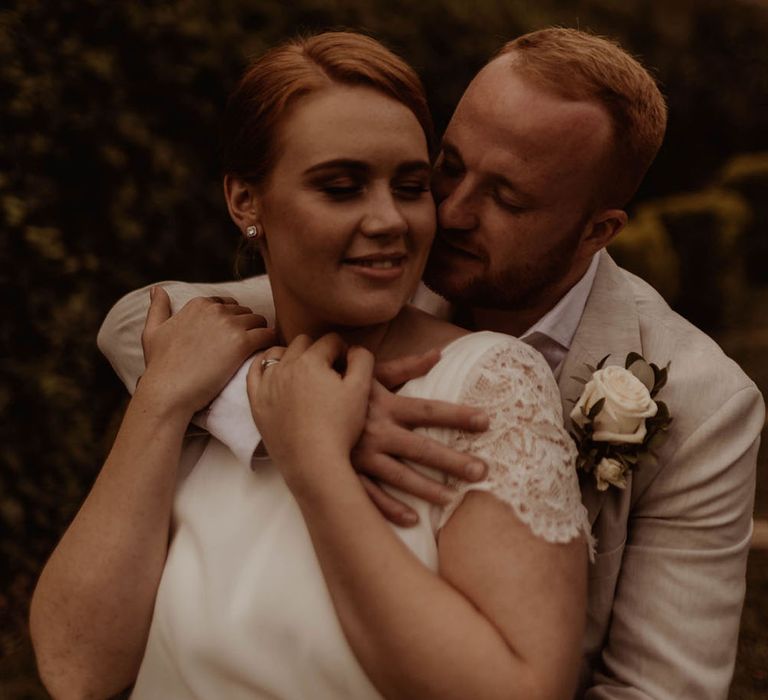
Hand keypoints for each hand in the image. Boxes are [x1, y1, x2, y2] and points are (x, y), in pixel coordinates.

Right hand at [138, 287, 276, 414]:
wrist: (168, 391)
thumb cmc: (159, 366)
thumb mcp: (152, 332)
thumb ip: (158, 308)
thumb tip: (157, 289)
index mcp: (198, 304)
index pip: (228, 304)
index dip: (232, 321)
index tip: (231, 337)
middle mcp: (215, 309)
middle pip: (245, 312)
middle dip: (247, 327)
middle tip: (245, 347)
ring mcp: (230, 325)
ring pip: (260, 321)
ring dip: (260, 335)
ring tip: (256, 352)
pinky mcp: (242, 343)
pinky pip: (268, 335)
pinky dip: (269, 344)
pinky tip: (264, 356)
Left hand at [247, 334, 374, 488]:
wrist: (313, 462)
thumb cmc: (340, 426)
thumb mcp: (361, 390)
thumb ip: (362, 359)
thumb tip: (354, 348)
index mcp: (311, 361)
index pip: (331, 340)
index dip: (344, 351)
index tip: (348, 368)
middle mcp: (285, 366)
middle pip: (304, 343)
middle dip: (318, 351)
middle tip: (329, 373)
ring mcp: (267, 384)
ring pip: (278, 353)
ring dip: (293, 355)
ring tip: (305, 373)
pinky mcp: (257, 402)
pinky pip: (254, 372)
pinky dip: (264, 365)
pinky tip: (276, 371)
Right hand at [352, 350, 489, 525]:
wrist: (294, 403)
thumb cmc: (338, 386)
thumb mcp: (370, 373)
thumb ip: (405, 366)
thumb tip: (438, 353)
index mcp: (384, 405)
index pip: (428, 410)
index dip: (457, 415)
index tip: (486, 421)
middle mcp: (376, 431)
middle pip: (421, 448)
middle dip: (452, 460)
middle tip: (482, 471)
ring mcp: (361, 456)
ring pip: (400, 476)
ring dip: (427, 489)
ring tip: (454, 500)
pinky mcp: (346, 473)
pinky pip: (370, 495)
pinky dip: (389, 509)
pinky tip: (412, 519)